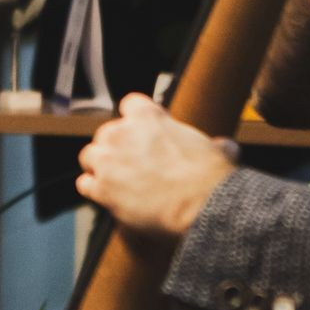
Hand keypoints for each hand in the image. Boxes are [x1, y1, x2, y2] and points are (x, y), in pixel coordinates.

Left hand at [75, 94, 238, 243]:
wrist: (202, 206)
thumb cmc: (210, 178)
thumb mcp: (218, 151)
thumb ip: (215, 145)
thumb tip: (224, 147)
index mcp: (149, 118)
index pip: (130, 104)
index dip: (135, 117)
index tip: (139, 129)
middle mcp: (122, 134)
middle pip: (106, 133)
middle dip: (115, 146)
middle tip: (130, 162)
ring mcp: (108, 161)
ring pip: (89, 156)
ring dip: (99, 165)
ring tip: (114, 178)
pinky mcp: (102, 188)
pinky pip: (85, 184)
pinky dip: (94, 189)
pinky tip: (105, 195)